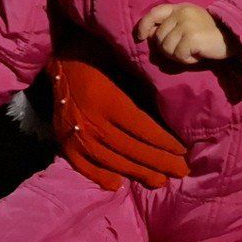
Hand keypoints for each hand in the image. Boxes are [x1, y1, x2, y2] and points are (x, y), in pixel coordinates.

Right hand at [49, 50, 189, 190]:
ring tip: (159, 180)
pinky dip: (99, 175)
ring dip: (137, 172)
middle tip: (181, 171)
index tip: (183, 151)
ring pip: (111, 160)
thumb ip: (139, 87)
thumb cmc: (96, 56)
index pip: (142, 128)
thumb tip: (164, 110)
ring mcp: (77, 135)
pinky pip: (83, 165)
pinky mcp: (64, 142)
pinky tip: (116, 184)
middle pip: (131, 148)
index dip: (164, 142)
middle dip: (159, 162)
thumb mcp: (121, 63)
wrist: (58, 59)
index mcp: (108, 101)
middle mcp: (92, 122)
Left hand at [136, 3, 229, 64]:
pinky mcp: (191, 37)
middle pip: (159, 37)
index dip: (144, 25)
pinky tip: (198, 54)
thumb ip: (170, 25)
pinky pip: (179, 55)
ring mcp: (186, 24)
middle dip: (168, 48)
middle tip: (185, 49)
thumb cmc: (209, 33)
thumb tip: (148, 34)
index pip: (154, 12)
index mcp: (180, 7)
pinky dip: (188, 60)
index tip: (140, 36)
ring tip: (193, 50)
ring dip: (178, 55)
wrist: (232, 38)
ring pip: (166, 48)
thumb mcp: (189, 23)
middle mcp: (181, 13)